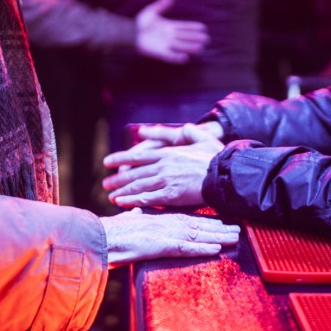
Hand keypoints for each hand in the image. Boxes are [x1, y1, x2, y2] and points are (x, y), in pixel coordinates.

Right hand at [100, 208, 238, 267]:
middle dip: (219, 227)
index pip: (188, 218)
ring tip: (235, 238)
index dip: (207, 220)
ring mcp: (166, 234)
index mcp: (160, 219)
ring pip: (198, 234)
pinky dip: (202, 248)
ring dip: (218, 237)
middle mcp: (166, 224)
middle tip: (238, 228)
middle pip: (198, 225)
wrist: (101, 236)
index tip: (221, 220)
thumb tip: (136, 209)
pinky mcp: (162, 245)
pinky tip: (216, 250)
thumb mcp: (126, 219)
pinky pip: (186, 248)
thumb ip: (135, 214)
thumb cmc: (112, 231)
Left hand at [102, 123, 224, 207]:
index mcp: (167, 153)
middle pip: (134, 173)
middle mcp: (162, 166)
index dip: (120, 159)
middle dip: (117, 178)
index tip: (108, 162)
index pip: (138, 156)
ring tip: (110, 196)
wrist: (225, 174)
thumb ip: (184, 132)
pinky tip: (122, 203)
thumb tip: (182, 127)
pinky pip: (147, 199)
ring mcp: (165, 181)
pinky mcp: (171, 196)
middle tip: (105, 183)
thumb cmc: (215, 156)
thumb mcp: (200, 137)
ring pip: (137, 186)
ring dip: (121, 191)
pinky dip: (132, 201)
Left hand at [135, 0, 208, 63]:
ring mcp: (166, 45)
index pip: (185, 27)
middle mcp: (170, 36)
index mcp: (170, 26)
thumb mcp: (151, 11)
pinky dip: (177, 57)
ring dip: (191, 48)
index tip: (204, 28)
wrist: (130, 33)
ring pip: (181, 47)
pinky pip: (170, 56)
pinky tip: (185, 57)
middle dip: (196, 38)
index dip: (194, 27)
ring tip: (201, 49)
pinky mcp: (159, 52)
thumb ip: (161, 5)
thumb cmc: (140, 22)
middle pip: (186, 37)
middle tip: (207, 40)